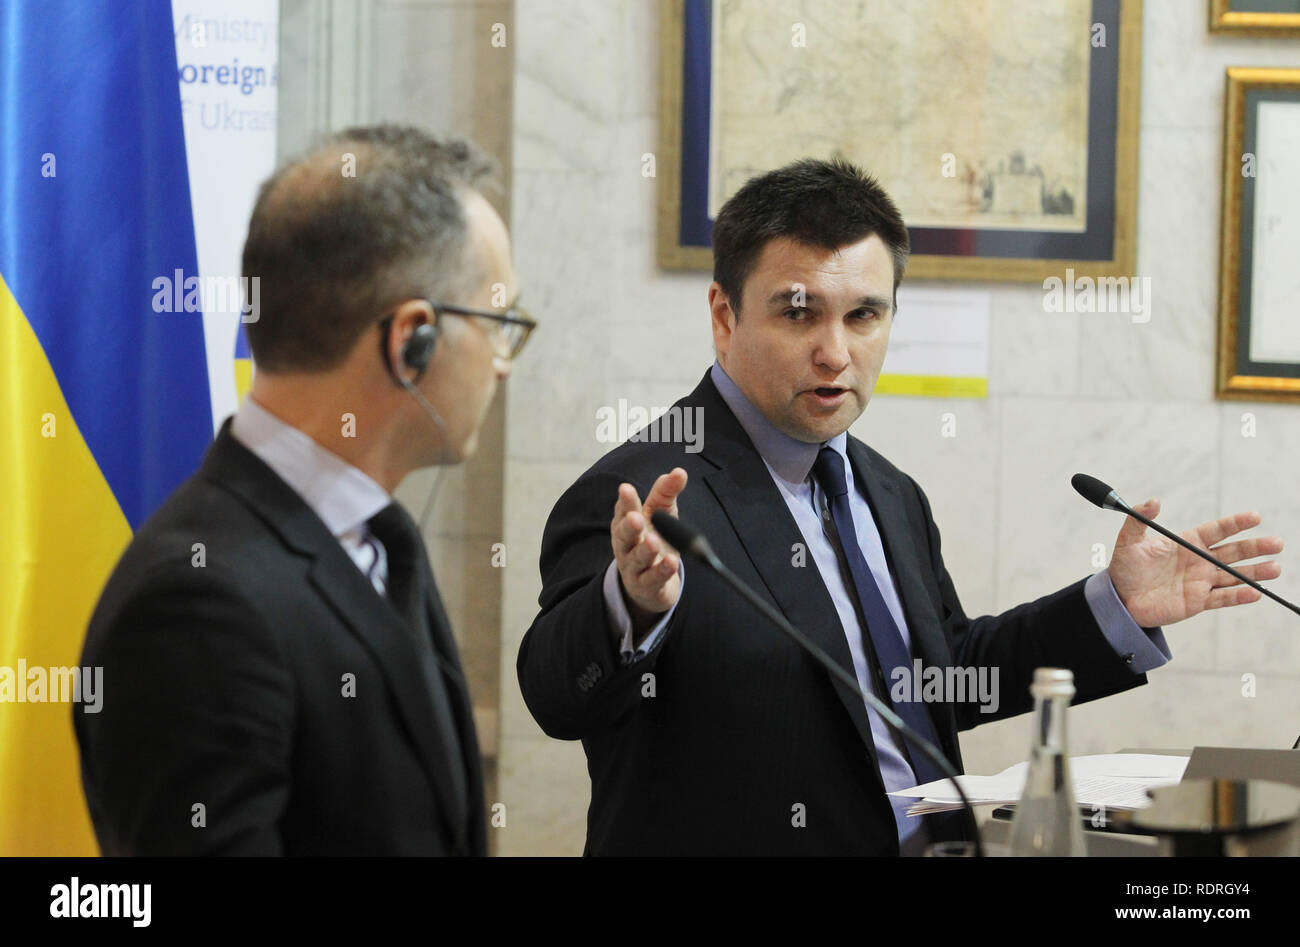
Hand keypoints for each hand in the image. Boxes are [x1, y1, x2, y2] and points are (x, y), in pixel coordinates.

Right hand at [610, 468, 687, 635]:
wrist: (651, 583)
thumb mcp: (660, 514)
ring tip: (653, 541)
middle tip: (636, 517)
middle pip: (624, 535)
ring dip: (645, 550)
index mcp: (626, 523)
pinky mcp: (645, 585)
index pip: (624, 510)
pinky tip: (671, 562)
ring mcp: (633, 567)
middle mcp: (626, 545)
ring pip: (637, 558)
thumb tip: (679, 471)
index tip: (626, 489)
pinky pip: (653, 579)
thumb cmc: (653, 539)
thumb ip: (666, 493)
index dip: (625, 501)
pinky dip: (662, 571)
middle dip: (629, 526)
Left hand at [1108, 499, 1283, 626]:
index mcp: (1187, 543)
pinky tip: (1255, 592)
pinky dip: (1238, 596)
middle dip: (1255, 548)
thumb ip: (1139, 520)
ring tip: (1275, 568)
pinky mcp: (1197, 602)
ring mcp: (1200, 582)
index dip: (1235, 524)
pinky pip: (1221, 598)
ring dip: (1254, 572)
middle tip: (1277, 543)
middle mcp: (1198, 561)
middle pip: (1232, 552)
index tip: (1255, 517)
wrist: (1119, 597)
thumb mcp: (1128, 541)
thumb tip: (1153, 501)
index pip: (1216, 531)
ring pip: (1233, 576)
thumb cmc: (1125, 568)